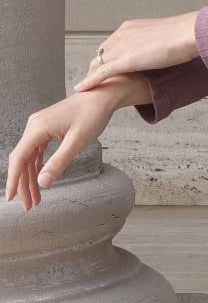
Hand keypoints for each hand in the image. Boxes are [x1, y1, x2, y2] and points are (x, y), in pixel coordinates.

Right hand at [5, 86, 124, 210]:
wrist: (102, 96)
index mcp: (38, 128)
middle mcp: (34, 126)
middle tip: (29, 205)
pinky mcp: (47, 127)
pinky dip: (38, 165)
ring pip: (29, 156)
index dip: (14, 180)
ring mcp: (39, 126)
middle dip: (23, 184)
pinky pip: (37, 150)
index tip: (11, 198)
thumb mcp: (77, 142)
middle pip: (22, 159)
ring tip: (36, 198)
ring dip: (31, 177)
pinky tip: (41, 178)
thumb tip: (42, 183)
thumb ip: (58, 162)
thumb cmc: (92, 116)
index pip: (19, 158)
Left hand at [73, 11, 199, 92]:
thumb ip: (155, 43)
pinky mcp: (125, 61)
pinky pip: (101, 73)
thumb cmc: (184, 35)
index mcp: (130, 27)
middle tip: (94, 82)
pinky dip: (90, 81)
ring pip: (98, 64)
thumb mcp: (164, 36)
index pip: (111, 44)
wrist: (188, 34)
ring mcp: (122, 47)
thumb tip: (160, 49)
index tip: (108, 69)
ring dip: (92, 76)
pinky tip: (80, 90)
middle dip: (96, 68)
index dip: (108, 58)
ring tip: (87, 89)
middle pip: (101, 54)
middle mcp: (121, 34)